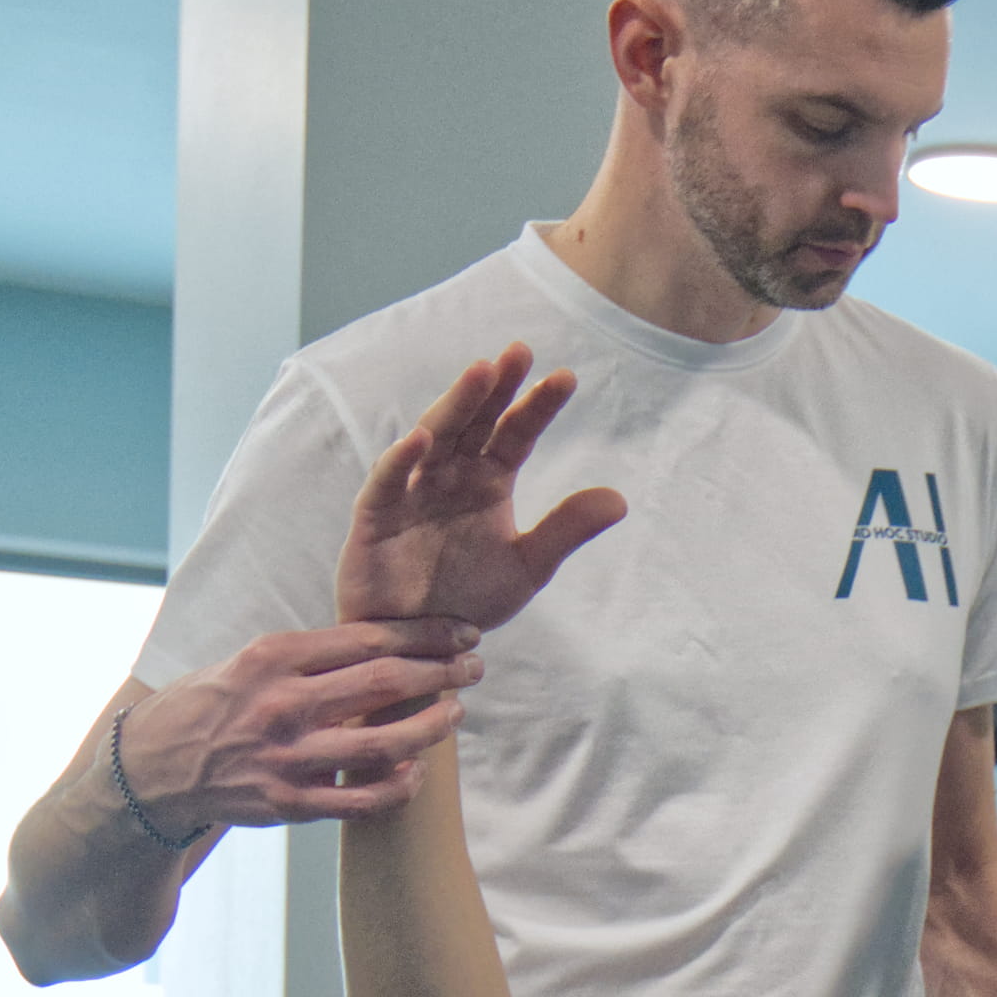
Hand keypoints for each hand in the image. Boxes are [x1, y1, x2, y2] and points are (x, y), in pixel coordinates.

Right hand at [112, 620, 483, 835]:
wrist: (149, 771)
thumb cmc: (205, 708)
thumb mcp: (244, 662)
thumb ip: (305, 658)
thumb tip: (375, 646)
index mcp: (272, 657)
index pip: (367, 638)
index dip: (424, 634)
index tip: (460, 633)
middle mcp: (282, 704)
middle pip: (385, 683)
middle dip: (441, 672)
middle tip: (473, 668)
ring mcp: (288, 757)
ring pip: (384, 743)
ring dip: (431, 728)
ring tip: (455, 714)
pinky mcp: (289, 803)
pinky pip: (362, 799)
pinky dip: (399, 786)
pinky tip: (417, 771)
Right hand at [341, 345, 630, 632]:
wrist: (420, 645)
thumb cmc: (467, 601)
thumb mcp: (527, 567)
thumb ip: (566, 530)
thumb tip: (620, 499)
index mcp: (488, 482)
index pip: (516, 434)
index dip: (537, 407)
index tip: (566, 378)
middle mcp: (450, 476)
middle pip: (476, 422)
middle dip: (496, 388)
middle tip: (520, 351)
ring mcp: (411, 491)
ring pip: (434, 438)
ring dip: (455, 405)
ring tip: (480, 372)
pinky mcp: (375, 517)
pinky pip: (387, 482)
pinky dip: (400, 460)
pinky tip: (419, 439)